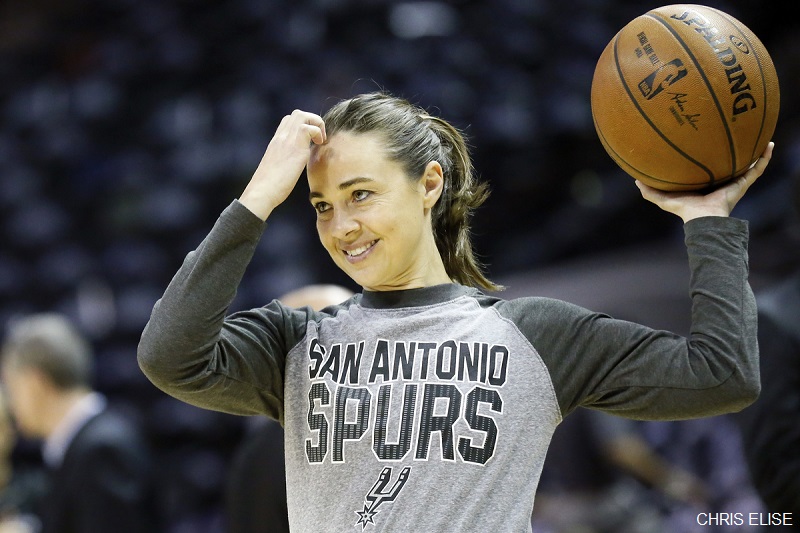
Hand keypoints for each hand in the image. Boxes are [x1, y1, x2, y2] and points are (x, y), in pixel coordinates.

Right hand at [239, 110, 326, 219]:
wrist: (262, 192)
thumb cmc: (269, 187)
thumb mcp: (277, 169)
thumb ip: (285, 161)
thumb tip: (293, 166)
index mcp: (276, 142)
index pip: (288, 121)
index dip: (303, 125)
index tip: (310, 140)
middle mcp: (280, 137)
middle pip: (297, 114)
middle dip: (312, 121)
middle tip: (318, 139)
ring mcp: (286, 140)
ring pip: (302, 115)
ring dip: (316, 124)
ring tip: (320, 141)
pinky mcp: (295, 148)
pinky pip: (309, 128)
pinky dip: (318, 133)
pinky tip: (319, 146)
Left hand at [636, 142, 773, 222]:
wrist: (702, 218)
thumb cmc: (683, 209)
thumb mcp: (662, 198)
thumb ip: (648, 191)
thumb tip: (635, 180)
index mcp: (703, 182)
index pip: (707, 167)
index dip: (708, 156)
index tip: (707, 140)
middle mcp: (720, 180)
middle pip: (728, 163)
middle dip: (732, 150)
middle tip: (733, 132)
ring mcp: (734, 181)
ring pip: (747, 163)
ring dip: (754, 151)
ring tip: (759, 135)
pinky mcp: (743, 183)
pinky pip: (757, 169)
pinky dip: (765, 158)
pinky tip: (770, 145)